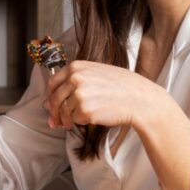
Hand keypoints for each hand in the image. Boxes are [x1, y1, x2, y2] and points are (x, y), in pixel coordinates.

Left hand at [46, 60, 163, 130]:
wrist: (139, 98)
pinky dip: (80, 122)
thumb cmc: (121, 86)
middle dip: (54, 113)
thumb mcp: (96, 72)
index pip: (52, 83)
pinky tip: (92, 118)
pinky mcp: (85, 110)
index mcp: (76, 67)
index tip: (51, 106)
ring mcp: (79, 94)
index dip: (50, 97)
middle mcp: (75, 78)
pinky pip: (75, 120)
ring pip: (64, 111)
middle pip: (54, 99)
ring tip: (74, 122)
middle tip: (56, 122)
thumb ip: (75, 80)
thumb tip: (53, 100)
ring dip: (67, 120)